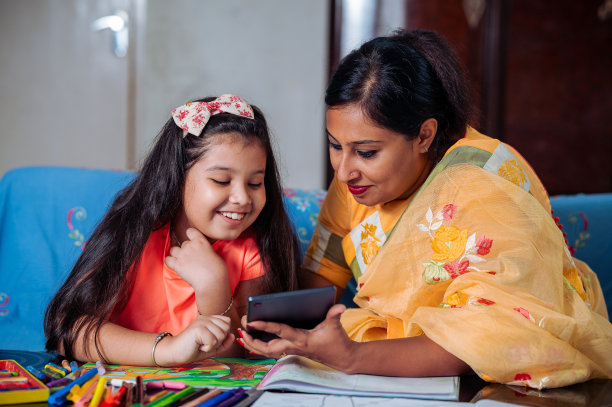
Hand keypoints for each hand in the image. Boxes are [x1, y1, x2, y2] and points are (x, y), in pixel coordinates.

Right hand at [156, 314, 233, 365]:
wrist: (174, 353)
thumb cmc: (192, 349)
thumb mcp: (212, 347)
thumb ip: (224, 342)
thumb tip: (232, 335)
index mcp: (209, 319)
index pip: (227, 322)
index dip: (222, 335)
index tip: (209, 340)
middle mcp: (206, 318)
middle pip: (226, 328)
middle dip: (219, 340)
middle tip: (204, 343)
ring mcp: (202, 322)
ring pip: (221, 335)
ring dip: (212, 345)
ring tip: (200, 344)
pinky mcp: (198, 329)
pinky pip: (213, 341)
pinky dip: (207, 348)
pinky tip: (197, 346)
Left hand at [165, 227, 228, 293]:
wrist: (211, 281)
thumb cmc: (217, 270)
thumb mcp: (214, 254)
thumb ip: (206, 250)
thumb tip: (203, 252)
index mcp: (201, 241)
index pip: (190, 231)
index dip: (190, 235)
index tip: (191, 239)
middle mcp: (190, 246)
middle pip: (184, 243)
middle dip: (186, 249)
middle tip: (191, 257)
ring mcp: (182, 255)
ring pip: (173, 250)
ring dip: (177, 254)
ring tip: (182, 260)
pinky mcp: (177, 265)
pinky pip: (167, 260)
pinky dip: (169, 261)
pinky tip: (174, 264)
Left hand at [238, 304, 356, 371]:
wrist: (341, 358)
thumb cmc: (336, 341)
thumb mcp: (335, 326)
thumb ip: (334, 315)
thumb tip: (340, 306)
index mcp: (302, 339)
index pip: (280, 332)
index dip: (266, 326)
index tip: (252, 322)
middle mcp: (293, 346)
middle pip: (267, 347)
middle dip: (252, 339)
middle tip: (241, 328)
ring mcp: (291, 350)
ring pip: (266, 351)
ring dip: (252, 344)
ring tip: (240, 334)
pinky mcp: (291, 350)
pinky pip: (271, 351)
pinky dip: (258, 346)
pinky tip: (250, 339)